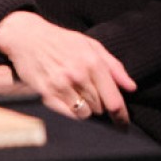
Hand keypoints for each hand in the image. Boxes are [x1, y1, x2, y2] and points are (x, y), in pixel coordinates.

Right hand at [0, 11, 136, 125]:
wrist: (28, 37)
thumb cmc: (63, 41)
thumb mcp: (92, 46)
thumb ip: (114, 67)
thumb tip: (131, 88)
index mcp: (93, 62)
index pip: (113, 99)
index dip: (121, 115)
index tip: (124, 123)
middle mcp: (78, 75)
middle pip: (100, 108)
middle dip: (101, 107)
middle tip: (95, 99)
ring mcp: (61, 86)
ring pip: (84, 114)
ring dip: (86, 110)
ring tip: (80, 97)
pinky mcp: (46, 94)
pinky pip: (67, 115)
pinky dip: (72, 113)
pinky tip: (70, 103)